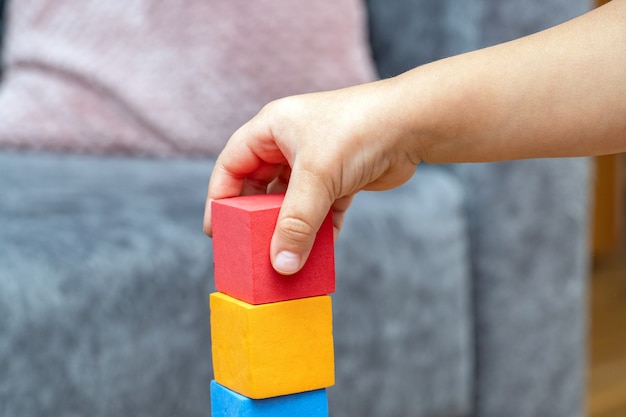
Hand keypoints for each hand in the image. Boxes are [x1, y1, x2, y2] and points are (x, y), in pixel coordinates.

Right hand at [203, 78, 421, 274]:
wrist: (412, 124)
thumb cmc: (358, 133)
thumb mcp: (317, 178)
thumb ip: (296, 223)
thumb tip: (281, 265)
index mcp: (272, 129)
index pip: (231, 165)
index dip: (221, 198)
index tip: (218, 231)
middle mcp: (290, 144)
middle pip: (260, 187)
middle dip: (258, 220)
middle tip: (252, 250)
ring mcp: (317, 162)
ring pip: (293, 202)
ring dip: (291, 229)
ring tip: (283, 258)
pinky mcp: (341, 179)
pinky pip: (321, 210)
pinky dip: (319, 230)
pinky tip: (318, 251)